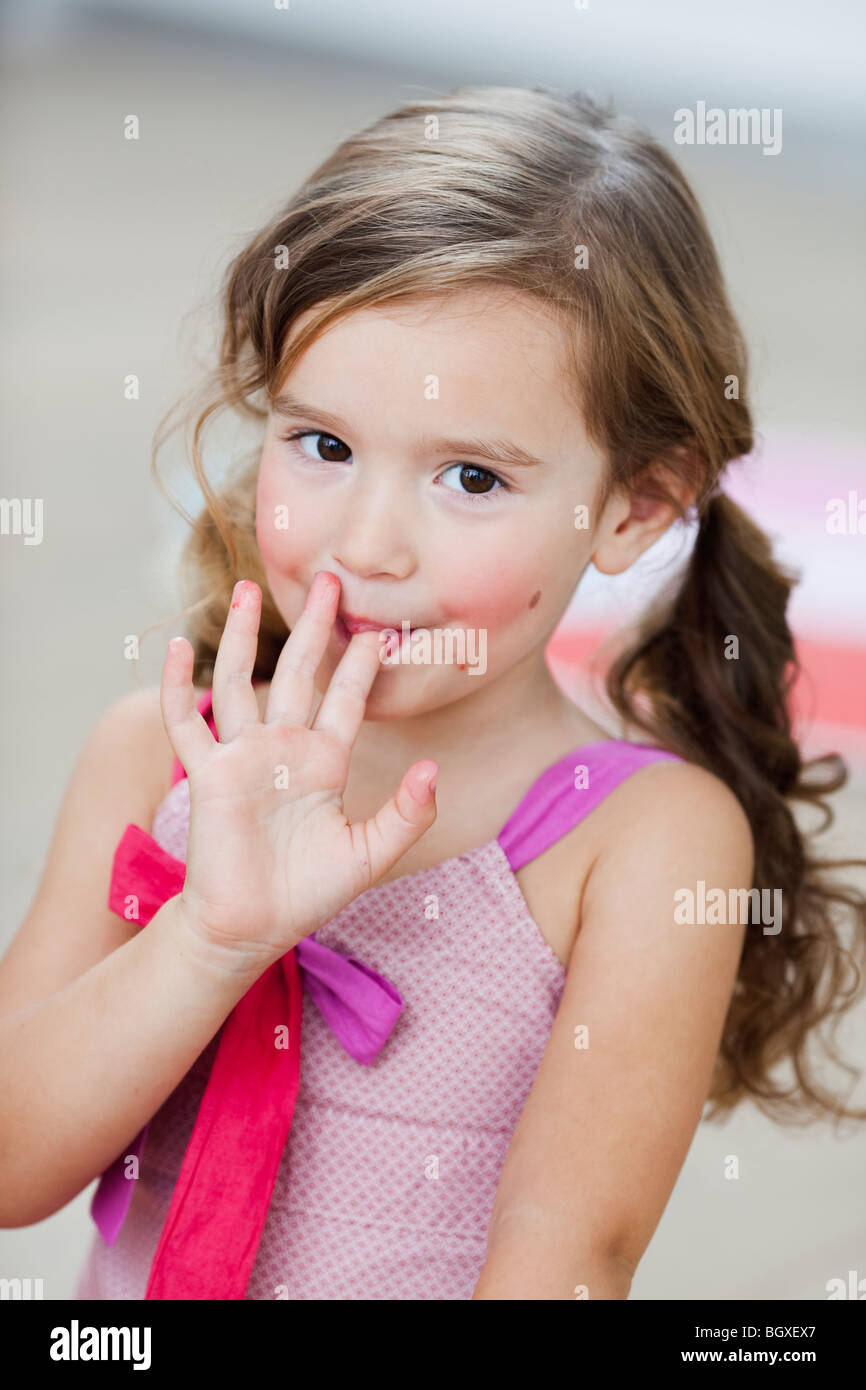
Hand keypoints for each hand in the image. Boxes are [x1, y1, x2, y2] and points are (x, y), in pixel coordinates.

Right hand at [160, 571, 437, 967]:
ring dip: (239, 635)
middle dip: (313, 627)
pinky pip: (187, 723)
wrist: (253, 927)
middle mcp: (284, 748)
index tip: (379, 631)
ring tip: (244, 588)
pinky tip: (174, 649)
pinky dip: (179, 687)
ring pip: (239, 681)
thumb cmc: (309, 893)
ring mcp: (243, 757)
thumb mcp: (371, 854)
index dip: (361, 666)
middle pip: (299, 672)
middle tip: (328, 579)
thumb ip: (408, 815)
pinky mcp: (208, 775)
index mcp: (325, 762)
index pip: (347, 700)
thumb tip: (433, 769)